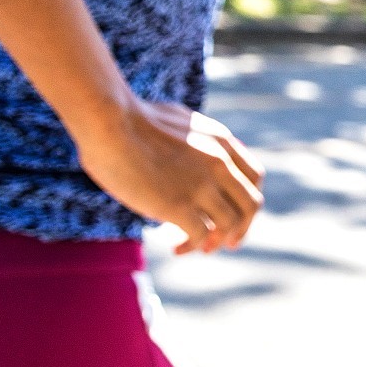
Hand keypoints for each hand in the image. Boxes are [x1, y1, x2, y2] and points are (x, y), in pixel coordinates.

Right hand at [73, 96, 264, 254]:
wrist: (110, 123)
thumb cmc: (131, 118)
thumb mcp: (180, 121)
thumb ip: (195, 139)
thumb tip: (190, 150)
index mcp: (222, 142)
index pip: (255, 178)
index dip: (246, 200)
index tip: (231, 213)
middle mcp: (220, 164)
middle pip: (251, 206)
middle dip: (240, 229)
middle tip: (225, 243)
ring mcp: (202, 185)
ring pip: (230, 225)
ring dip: (214, 242)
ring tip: (191, 247)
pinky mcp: (179, 205)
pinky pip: (201, 236)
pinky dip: (193, 246)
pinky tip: (175, 247)